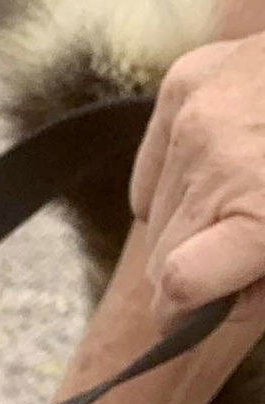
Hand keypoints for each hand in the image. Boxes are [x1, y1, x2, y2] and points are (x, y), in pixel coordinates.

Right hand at [131, 32, 264, 324]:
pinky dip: (174, 180)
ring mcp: (193, 120)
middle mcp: (217, 164)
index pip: (177, 285)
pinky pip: (150, 167)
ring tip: (236, 198)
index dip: (180, 314)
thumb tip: (220, 308)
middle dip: (188, 269)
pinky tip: (216, 166)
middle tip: (230, 253)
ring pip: (154, 215)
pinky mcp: (181, 86)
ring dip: (186, 222)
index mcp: (260, 212)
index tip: (191, 317)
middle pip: (159, 257)